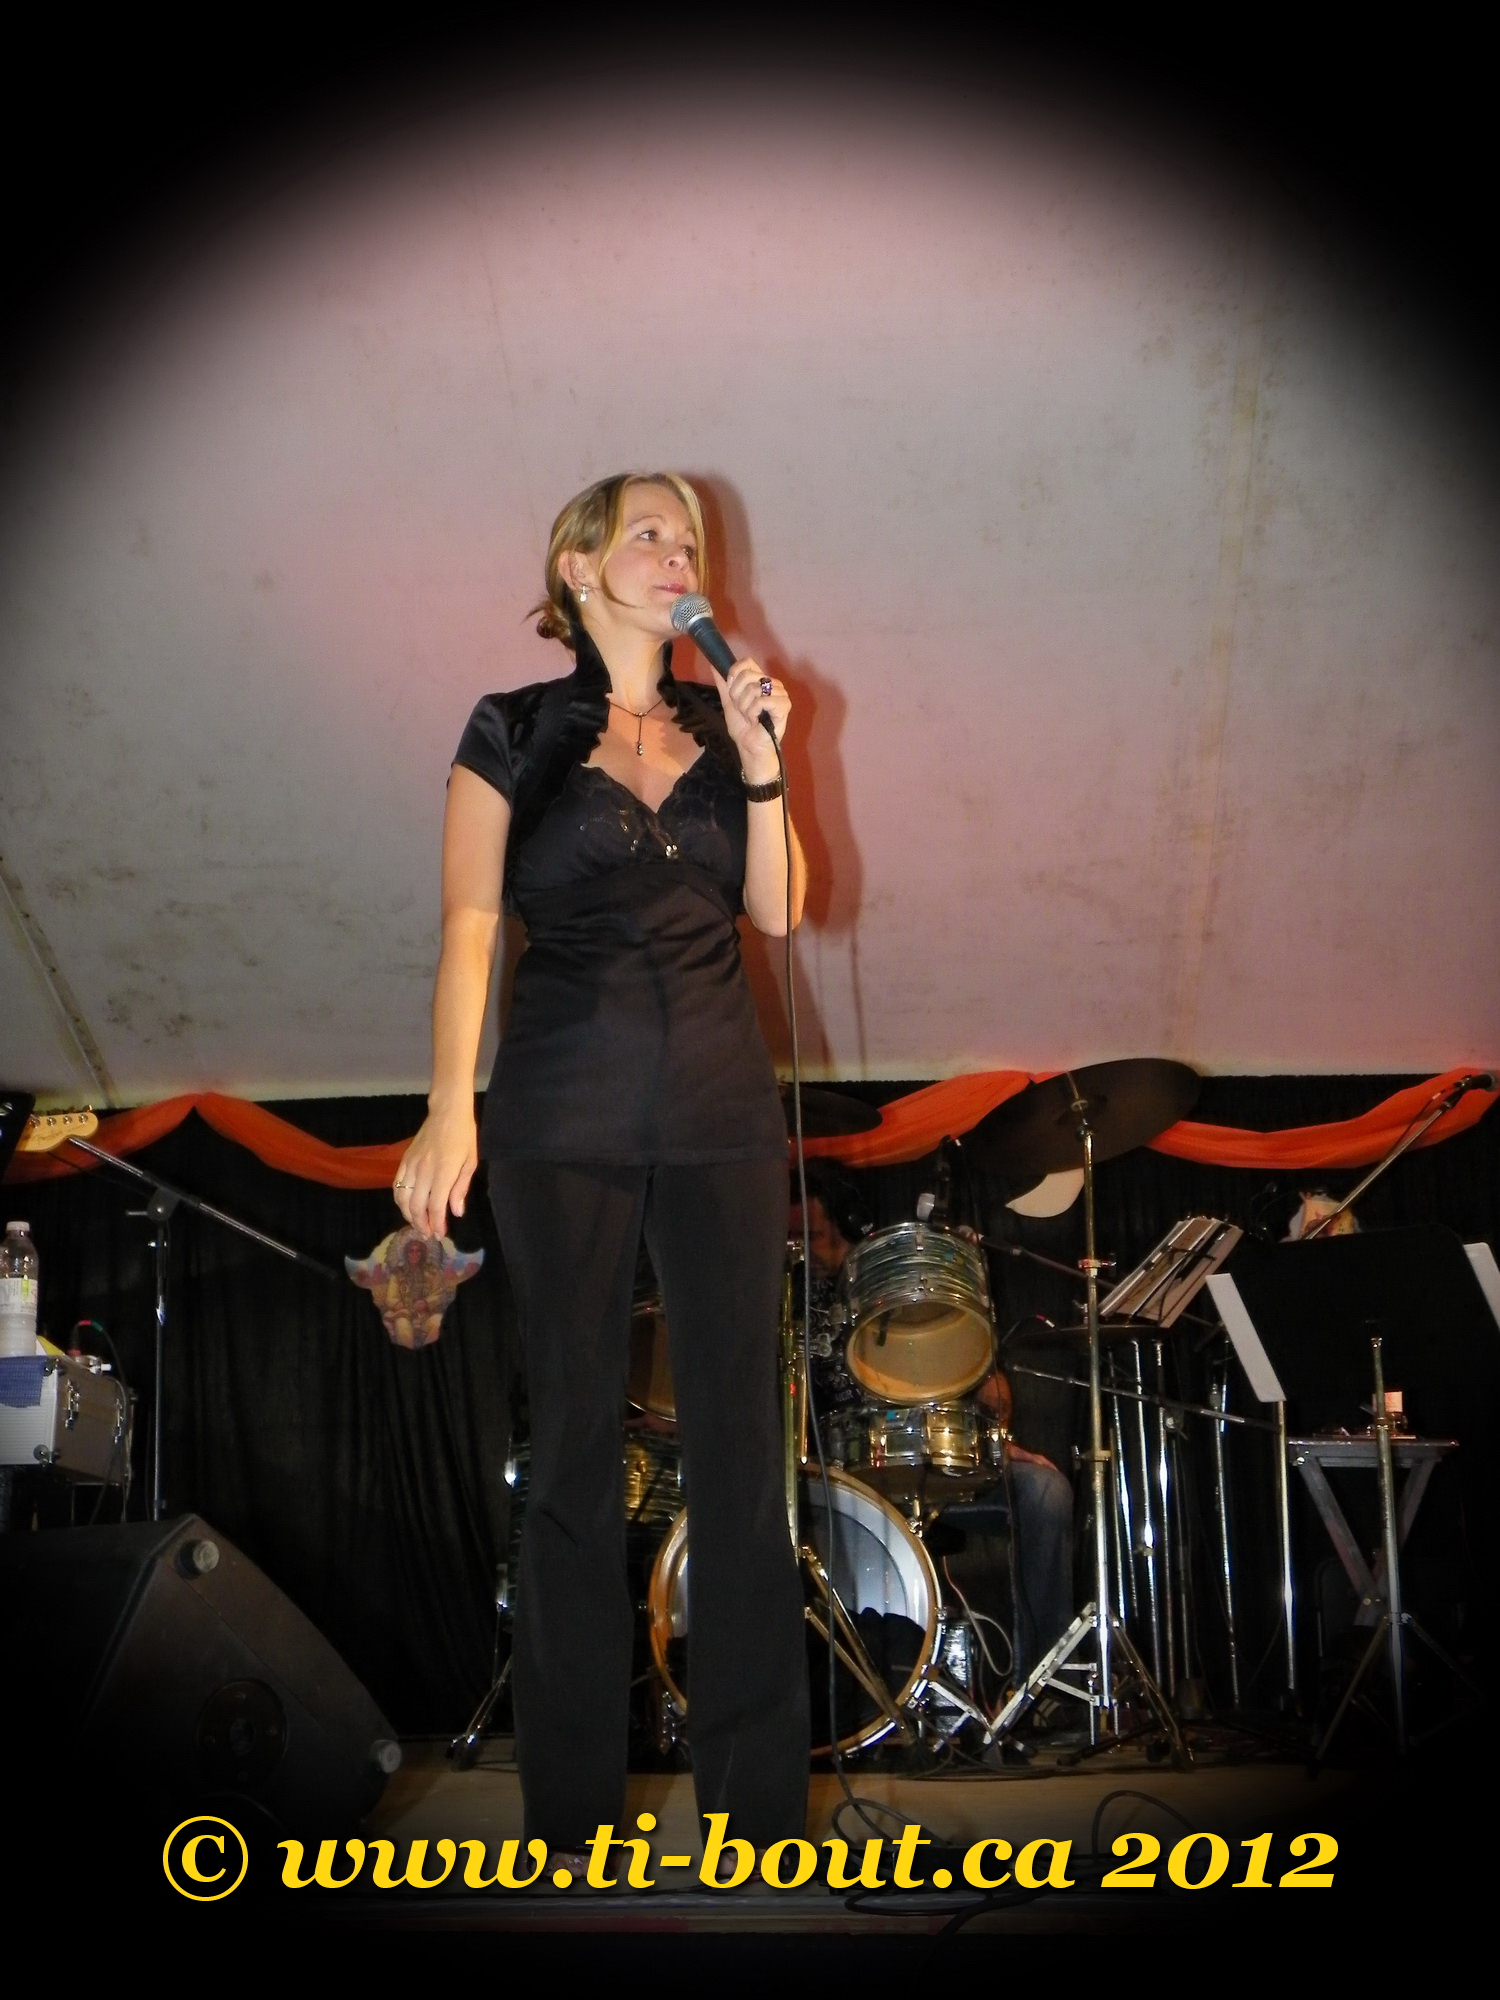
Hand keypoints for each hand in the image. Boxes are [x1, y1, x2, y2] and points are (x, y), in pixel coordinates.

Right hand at [393, 1102, 477, 1239]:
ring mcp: (411, 1165)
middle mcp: (425, 1170)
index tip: (440, 1234)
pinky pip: (396, 1184)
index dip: (437, 1223)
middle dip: (421, 1223)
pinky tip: (406, 1206)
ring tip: (417, 1223)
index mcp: (444, 1171)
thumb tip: (456, 1212)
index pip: (436, 1205)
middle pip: (417, 1205)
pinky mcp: (404, 1160)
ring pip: (403, 1198)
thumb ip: (461, 1188)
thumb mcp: (470, 1162)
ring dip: (408, 1215)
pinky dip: (399, 1199)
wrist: (447, 1112)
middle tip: (428, 1234)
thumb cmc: (464, 1136)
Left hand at [721, 656, 788, 782]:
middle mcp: (772, 683)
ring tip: (751, 717)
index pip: (747, 662)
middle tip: (743, 710)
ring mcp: (780, 693)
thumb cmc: (743, 727)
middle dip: (738, 696)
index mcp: (761, 680)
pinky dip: (754, 712)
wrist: (749, 747)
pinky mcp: (784, 705)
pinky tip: (758, 720)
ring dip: (745, 707)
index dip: (734, 675)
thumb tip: (713, 664)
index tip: (732, 693)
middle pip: (747, 674)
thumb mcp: (728, 702)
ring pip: (754, 688)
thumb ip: (723, 684)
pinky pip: (762, 700)